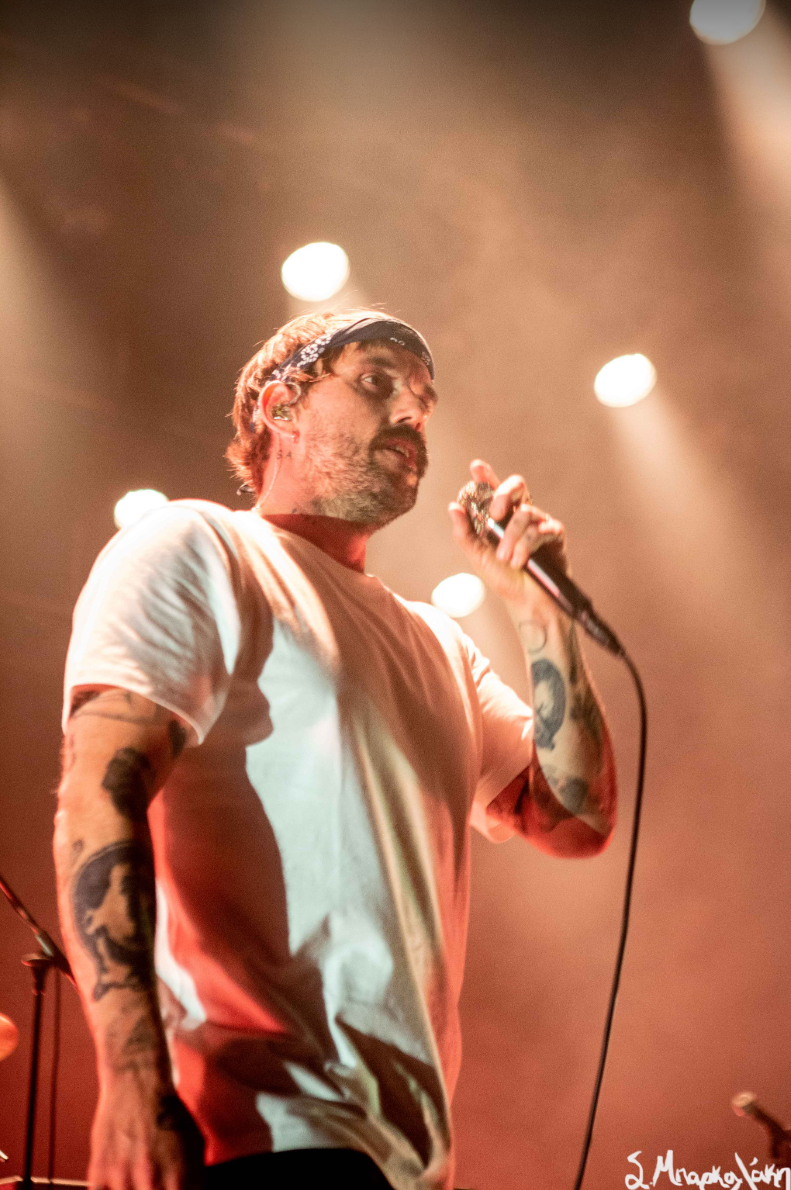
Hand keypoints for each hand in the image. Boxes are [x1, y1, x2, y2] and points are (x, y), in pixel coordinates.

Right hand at [89, 1077, 204, 1189]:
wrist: (139, 1083)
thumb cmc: (168, 1112)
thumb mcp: (194, 1145)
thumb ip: (193, 1179)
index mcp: (179, 1177)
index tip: (169, 1188)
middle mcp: (151, 1182)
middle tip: (151, 1181)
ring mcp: (123, 1179)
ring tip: (135, 1178)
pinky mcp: (99, 1173)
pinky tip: (117, 1180)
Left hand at [448, 459, 567, 605]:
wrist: (526, 603)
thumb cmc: (503, 579)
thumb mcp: (478, 556)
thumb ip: (465, 533)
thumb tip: (453, 507)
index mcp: (501, 516)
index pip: (493, 489)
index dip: (486, 475)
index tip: (476, 467)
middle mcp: (520, 514)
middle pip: (517, 485)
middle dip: (503, 494)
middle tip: (494, 515)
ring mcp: (539, 522)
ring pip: (525, 513)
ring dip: (511, 538)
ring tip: (505, 559)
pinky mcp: (555, 534)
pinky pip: (540, 530)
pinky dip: (526, 546)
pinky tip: (519, 562)